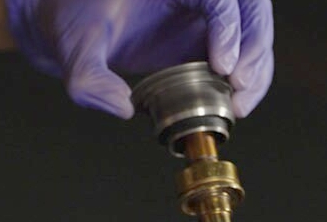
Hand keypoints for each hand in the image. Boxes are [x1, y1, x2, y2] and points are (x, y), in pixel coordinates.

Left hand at [5, 0, 273, 117]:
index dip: (228, 27)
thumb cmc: (72, 20)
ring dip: (257, 65)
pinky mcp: (210, 28)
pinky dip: (249, 73)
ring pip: (254, 25)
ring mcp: (206, 4)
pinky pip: (245, 45)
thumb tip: (120, 106)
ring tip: (241, 102)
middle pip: (249, 5)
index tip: (223, 67)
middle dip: (253, 48)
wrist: (70, 21)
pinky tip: (237, 100)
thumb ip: (88, 75)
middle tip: (240, 87)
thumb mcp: (73, 43)